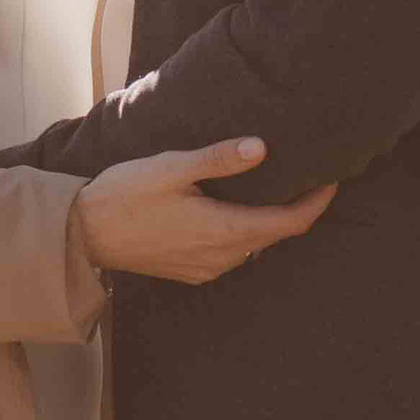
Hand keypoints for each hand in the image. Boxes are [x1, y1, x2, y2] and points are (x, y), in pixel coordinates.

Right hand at [76, 137, 335, 283]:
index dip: (316, 203)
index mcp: (223, 229)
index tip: (333, 179)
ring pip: (254, 244)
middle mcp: (222, 257)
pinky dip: (245, 229)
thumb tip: (263, 148)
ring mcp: (207, 268)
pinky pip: (233, 252)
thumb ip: (218, 159)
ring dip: (269, 219)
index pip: (289, 224)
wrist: (87, 234)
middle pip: (275, 234)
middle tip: (310, 174)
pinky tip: (236, 206)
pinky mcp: (192, 270)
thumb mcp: (173, 166)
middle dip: (298, 208)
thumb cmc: (128, 192)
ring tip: (277, 184)